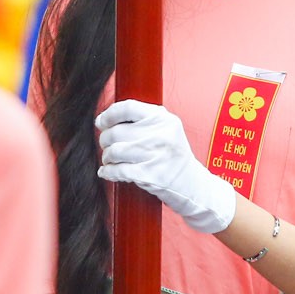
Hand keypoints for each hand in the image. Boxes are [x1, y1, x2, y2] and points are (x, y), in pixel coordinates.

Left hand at [96, 100, 236, 233]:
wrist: (193, 185)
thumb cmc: (174, 157)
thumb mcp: (167, 130)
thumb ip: (143, 120)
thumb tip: (107, 119)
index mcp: (163, 119)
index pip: (128, 108)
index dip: (109, 114)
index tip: (101, 122)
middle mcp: (161, 135)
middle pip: (117, 131)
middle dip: (105, 140)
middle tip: (107, 146)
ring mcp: (156, 155)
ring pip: (114, 151)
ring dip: (107, 157)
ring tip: (110, 160)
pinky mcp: (150, 175)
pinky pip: (117, 170)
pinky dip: (108, 171)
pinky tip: (107, 172)